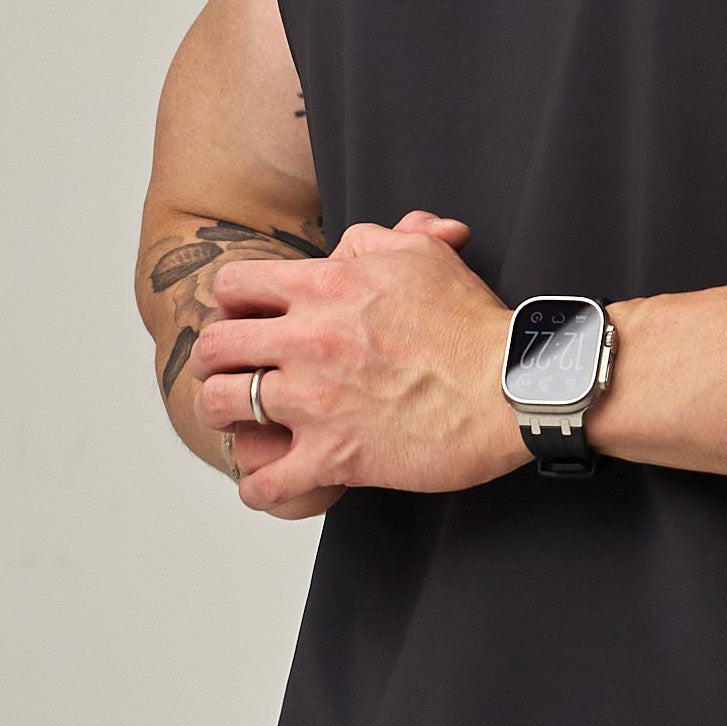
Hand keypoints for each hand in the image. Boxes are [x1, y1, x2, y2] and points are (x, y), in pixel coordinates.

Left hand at [192, 209, 524, 516]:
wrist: (514, 386)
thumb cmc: (474, 322)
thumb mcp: (423, 255)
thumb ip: (373, 239)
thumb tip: (346, 245)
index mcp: (324, 287)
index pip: (233, 285)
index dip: (235, 302)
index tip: (252, 319)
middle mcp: (307, 341)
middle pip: (212, 347)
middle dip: (219, 360)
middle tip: (241, 372)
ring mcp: (315, 402)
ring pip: (220, 408)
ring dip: (228, 416)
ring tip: (249, 423)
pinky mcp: (335, 458)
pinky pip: (265, 483)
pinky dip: (260, 486)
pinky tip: (272, 479)